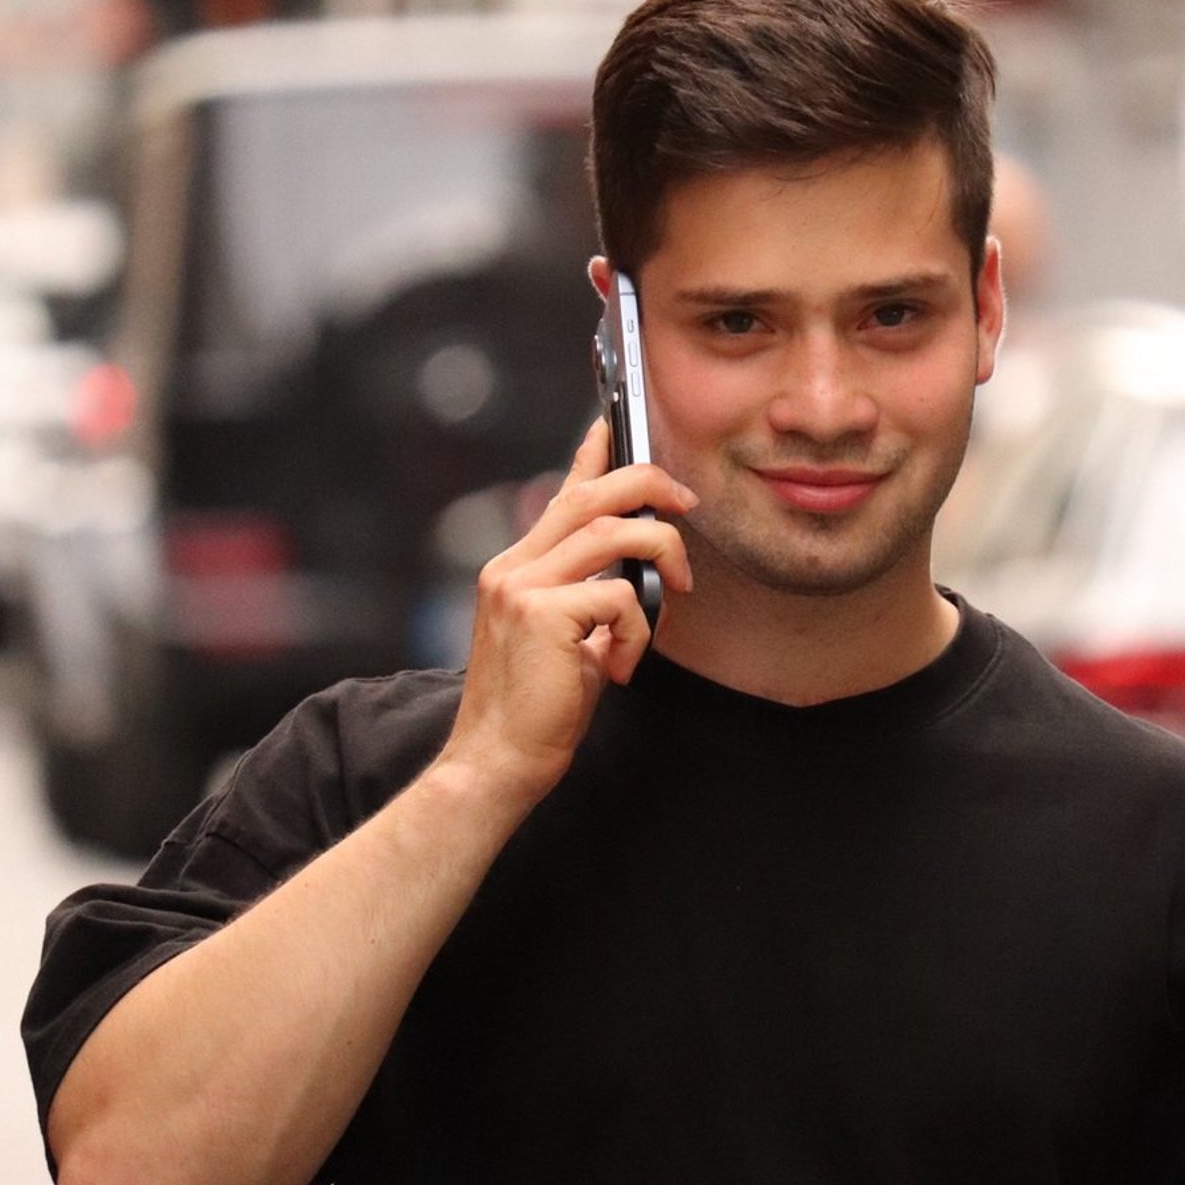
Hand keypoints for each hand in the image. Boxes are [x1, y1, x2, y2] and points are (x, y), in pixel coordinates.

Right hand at [435, 418, 694, 815]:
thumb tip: (641, 570)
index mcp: (516, 568)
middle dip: (648, 486)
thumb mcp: (568, 638)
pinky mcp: (542, 614)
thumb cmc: (538, 708)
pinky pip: (621, 597)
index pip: (561, 494)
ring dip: (662, 554)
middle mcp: (512, 566)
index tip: (613, 422)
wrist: (496, 762)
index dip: (592, 455)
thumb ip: (590, 597)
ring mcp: (522, 587)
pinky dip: (639, 630)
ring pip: (614, 533)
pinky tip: (622, 668)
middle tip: (687, 505)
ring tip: (678, 589)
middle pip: (591, 496)